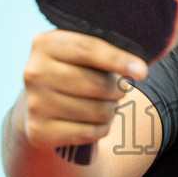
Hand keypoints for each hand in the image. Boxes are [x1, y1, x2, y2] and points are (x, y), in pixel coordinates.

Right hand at [20, 30, 147, 151]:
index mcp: (45, 44)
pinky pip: (89, 132)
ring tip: (107, 105)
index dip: (118, 60)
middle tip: (120, 90)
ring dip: (112, 110)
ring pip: (96, 111)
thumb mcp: (80, 53)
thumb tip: (140, 69)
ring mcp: (35, 103)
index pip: (88, 49)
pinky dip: (102, 129)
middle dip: (118, 90)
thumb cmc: (72, 72)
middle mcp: (35, 72)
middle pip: (96, 84)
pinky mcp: (39, 131)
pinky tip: (98, 122)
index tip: (142, 71)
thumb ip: (106, 51)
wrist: (38, 104)